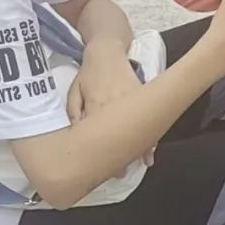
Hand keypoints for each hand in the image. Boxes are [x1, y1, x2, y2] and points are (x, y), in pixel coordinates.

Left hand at [68, 46, 154, 166]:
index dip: (101, 154)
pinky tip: (151, 150)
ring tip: (138, 164)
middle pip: (118, 137)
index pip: (98, 135)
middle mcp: (115, 105)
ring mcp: (131, 101)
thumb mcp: (74, 90)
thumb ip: (73, 111)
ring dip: (138, 150)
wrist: (108, 50)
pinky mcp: (142, 96)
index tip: (102, 169)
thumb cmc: (89, 72)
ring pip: (136, 130)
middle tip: (118, 174)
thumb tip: (76, 130)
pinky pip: (147, 120)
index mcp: (96, 105)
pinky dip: (150, 136)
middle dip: (120, 158)